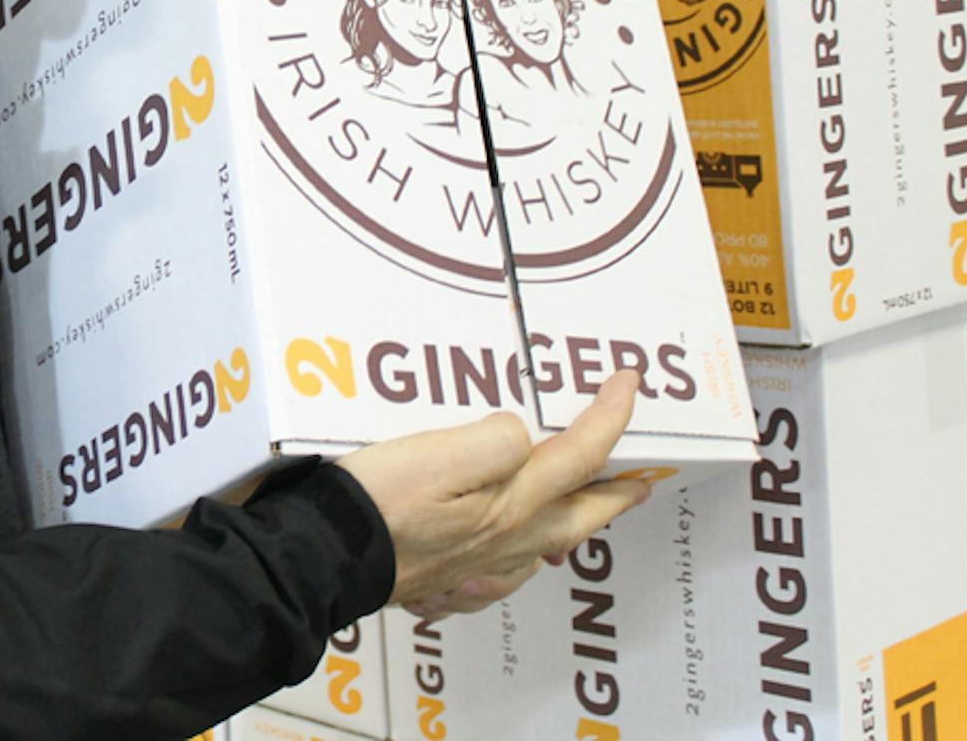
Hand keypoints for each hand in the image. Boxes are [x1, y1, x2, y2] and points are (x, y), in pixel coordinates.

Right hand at [335, 370, 650, 618]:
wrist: (325, 558)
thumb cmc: (376, 503)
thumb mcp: (439, 452)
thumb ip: (494, 440)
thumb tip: (519, 437)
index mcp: (511, 504)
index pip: (579, 455)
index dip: (610, 417)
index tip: (627, 383)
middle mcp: (505, 542)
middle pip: (578, 514)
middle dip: (614, 494)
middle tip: (641, 482)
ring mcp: (477, 569)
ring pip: (544, 548)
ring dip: (573, 527)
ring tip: (581, 513)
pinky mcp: (446, 584)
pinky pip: (501, 576)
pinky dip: (519, 562)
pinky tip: (510, 559)